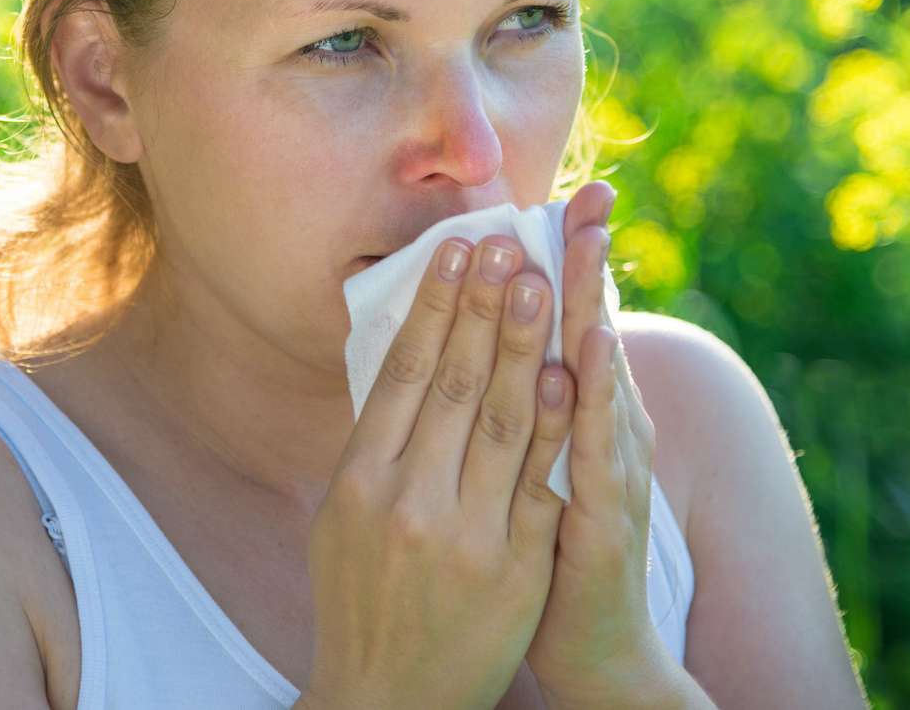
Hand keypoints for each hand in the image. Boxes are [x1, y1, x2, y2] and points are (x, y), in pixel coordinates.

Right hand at [305, 234, 576, 709]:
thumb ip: (371, 441)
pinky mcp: (514, 568)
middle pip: (452, 383)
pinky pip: (539, 482)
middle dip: (483, 307)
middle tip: (506, 243)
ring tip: (539, 282)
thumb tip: (400, 355)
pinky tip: (569, 372)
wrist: (388, 697)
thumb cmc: (361, 593)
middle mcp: (404, 500)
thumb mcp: (340, 515)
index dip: (433, 306)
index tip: (457, 251)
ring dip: (523, 345)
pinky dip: (555, 424)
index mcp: (358, 479)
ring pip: (499, 420)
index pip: (400, 372)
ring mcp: (462, 535)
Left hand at [524, 181, 672, 704]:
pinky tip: (587, 353)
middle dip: (588, 260)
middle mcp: (607, 431)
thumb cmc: (548, 553)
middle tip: (590, 193)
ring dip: (589, 308)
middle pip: (594, 329)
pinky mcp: (607, 515)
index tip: (571, 194)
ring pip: (600, 375)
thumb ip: (524, 405)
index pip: (576, 321)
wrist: (592, 648)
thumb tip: (492, 339)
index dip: (574, 259)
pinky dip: (591, 398)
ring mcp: (613, 469)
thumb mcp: (532, 464)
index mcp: (584, 414)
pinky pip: (595, 449)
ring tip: (583, 246)